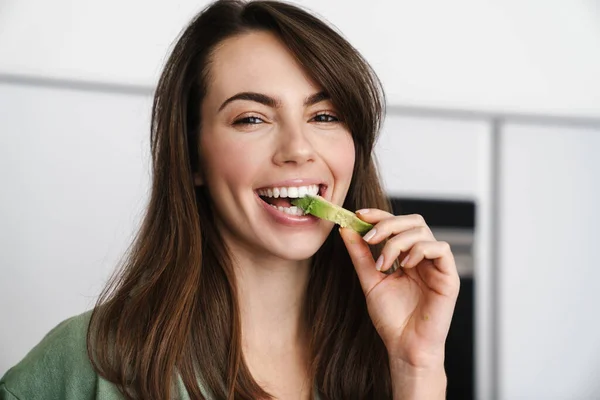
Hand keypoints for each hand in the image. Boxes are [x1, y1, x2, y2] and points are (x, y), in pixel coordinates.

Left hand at [339, 209, 459, 369]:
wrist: (403, 345)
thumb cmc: (391, 318)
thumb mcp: (370, 279)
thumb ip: (360, 254)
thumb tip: (347, 229)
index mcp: (407, 256)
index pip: (397, 224)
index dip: (379, 215)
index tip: (358, 215)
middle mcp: (424, 257)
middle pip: (413, 221)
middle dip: (388, 224)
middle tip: (371, 238)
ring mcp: (437, 265)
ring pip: (423, 231)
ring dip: (398, 241)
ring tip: (384, 264)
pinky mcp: (449, 277)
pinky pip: (441, 249)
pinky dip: (420, 250)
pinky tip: (406, 265)